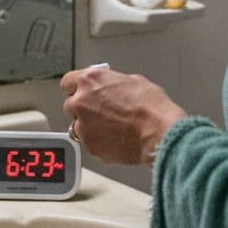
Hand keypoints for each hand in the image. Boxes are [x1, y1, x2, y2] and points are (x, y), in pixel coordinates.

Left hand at [60, 67, 186, 164]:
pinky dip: (99, 142)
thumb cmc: (151, 107)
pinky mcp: (90, 146)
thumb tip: (111, 87)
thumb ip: (112, 83)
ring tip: (112, 128)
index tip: (81, 91)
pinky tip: (116, 139)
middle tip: (100, 112)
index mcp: (90, 81)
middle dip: (83, 108)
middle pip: (70, 105)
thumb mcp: (133, 81)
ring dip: (90, 126)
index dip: (76, 88)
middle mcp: (81, 102)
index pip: (68, 82)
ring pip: (79, 126)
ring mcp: (83, 126)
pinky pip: (90, 143)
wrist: (159, 133)